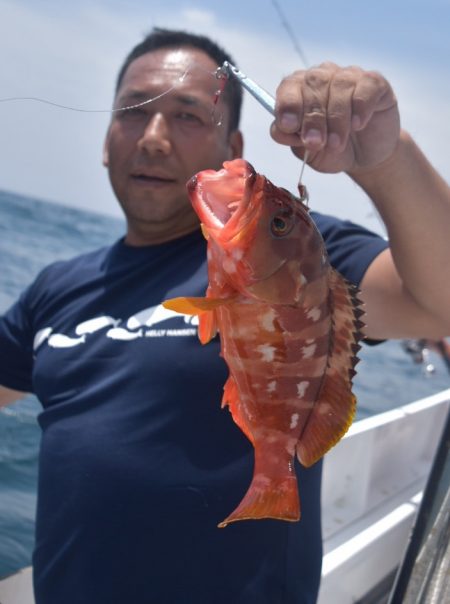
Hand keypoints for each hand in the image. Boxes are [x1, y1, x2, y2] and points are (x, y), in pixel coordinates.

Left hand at [270, 62, 399, 174]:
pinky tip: (358, 125)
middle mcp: (323, 77)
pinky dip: (360, 108)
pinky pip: (364, 88)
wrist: (364, 157)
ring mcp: (349, 76)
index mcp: (300, 90)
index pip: (289, 87)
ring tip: (336, 144)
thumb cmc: (331, 149)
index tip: (289, 125)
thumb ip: (292, 139)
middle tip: (315, 143)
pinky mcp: (374, 83)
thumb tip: (279, 130)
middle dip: (313, 118)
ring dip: (336, 119)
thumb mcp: (307, 151)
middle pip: (313, 86)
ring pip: (339, 86)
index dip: (288, 105)